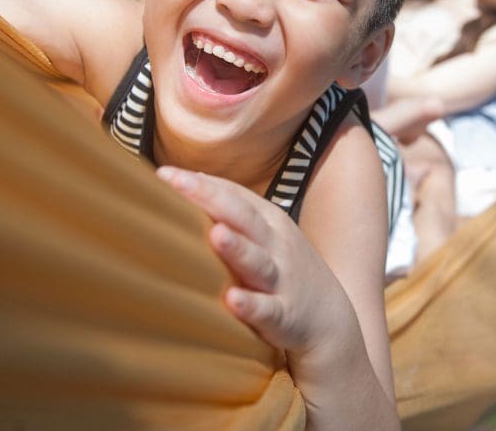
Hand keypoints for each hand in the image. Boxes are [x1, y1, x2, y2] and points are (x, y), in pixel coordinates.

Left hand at [156, 166, 349, 355]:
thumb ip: (232, 209)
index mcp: (269, 222)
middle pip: (244, 217)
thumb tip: (191, 180)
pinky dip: (251, 305)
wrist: (331, 321)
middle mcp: (276, 246)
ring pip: (257, 261)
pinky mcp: (284, 316)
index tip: (164, 173)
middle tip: (178, 182)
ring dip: (237, 248)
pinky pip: (267, 310)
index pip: (235, 195)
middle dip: (211, 198)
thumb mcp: (267, 234)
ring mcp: (282, 280)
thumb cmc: (285, 270)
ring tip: (216, 234)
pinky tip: (232, 300)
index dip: (202, 184)